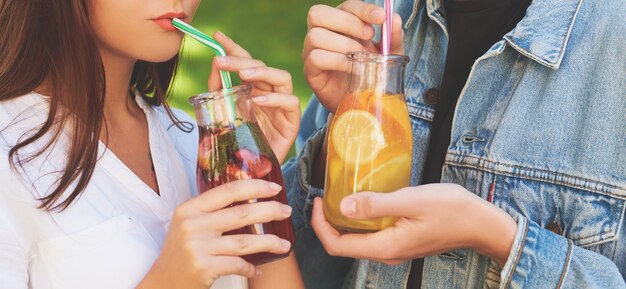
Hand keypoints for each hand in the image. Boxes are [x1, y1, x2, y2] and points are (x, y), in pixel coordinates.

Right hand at [138, 180, 292, 288]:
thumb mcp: (191, 225)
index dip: (255, 186)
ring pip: (244, 241)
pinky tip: (258, 268)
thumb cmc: (182, 253)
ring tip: (285, 244)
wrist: (162, 283)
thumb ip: (213, 212)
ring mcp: (196, 246)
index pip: (228, 190)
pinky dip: (251, 267)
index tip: (274, 188)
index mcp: (189, 209)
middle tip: (287, 211)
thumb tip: (253, 200)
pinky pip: (237, 264)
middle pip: (241, 213)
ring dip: (269, 242)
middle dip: (270, 211)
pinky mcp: (202, 267)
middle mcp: (192, 225)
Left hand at [209, 32, 300, 162]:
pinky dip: (275, 99)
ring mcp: (282, 105)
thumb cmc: (239, 144)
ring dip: (262, 73)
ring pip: (281, 77)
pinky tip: (259, 101)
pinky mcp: (292, 120)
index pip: (246, 62)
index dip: (233, 48)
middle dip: (241, 60)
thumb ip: (218, 92)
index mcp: (253, 88)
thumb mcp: (223, 116)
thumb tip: (214, 68)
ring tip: (243, 76)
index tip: (217, 37)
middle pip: (261, 66)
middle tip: (222, 61)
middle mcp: (269, 92)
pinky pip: (290, 102)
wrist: (252, 173)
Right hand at [303, 0, 403, 111]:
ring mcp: (311, 51)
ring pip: (316, 36)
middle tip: (369, 36)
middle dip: (347, 22)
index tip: (381, 18)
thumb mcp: (388, 55)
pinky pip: (316, 58)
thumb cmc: (371, 72)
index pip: (346, 6)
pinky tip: (355, 70)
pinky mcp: (310, 71)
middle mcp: (321, 33)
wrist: (361, 103)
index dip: (363, 9)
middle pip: (318, 13)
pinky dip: (338, 61)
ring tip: (362, 57)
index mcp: (339, 23)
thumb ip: (392, 37)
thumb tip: (395, 19)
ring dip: (344, 44)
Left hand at [311, 184, 517, 265]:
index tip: (317, 200)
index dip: (320, 225)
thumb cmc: (451, 210)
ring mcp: (395, 249)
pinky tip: (364, 199)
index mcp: (385, 247)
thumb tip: (342, 205)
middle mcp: (387, 253)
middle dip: (327, 222)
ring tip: (339, 193)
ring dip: (344, 220)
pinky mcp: (401, 241)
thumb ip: (376, 204)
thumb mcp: (411, 200)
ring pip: (357, 239)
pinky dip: (361, 219)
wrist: (482, 223)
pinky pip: (372, 234)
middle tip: (324, 194)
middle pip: (344, 244)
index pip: (337, 245)